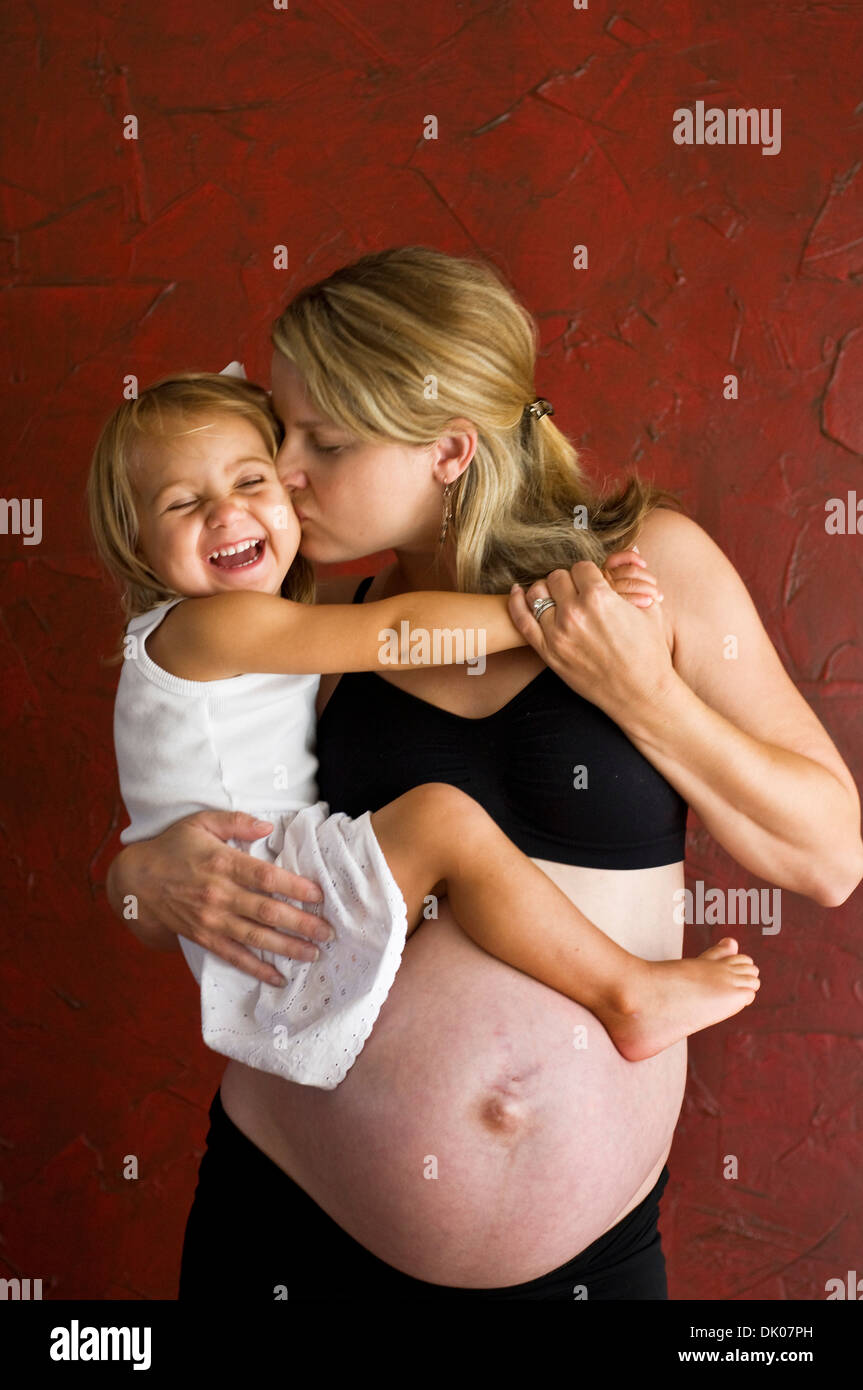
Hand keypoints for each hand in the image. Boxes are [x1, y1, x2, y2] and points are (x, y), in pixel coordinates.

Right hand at [107, 810, 333, 984]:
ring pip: (255, 937)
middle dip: (301, 923)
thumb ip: (236, 822)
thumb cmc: (174, 847)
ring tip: (314, 954)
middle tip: (328, 931)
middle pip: (266, 911)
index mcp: (222, 862)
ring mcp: (211, 919)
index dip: (294, 886)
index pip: (265, 876)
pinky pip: (234, 956)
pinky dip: (257, 969)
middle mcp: (219, 894)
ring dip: (287, 947)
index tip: (318, 895)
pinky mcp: (204, 937)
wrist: (137, 880)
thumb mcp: (201, 822)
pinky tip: (279, 977)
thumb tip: (268, 826)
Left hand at [507, 548, 675, 717]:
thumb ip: (631, 577)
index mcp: (599, 597)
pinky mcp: (547, 652)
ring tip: (556, 596)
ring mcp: (557, 633)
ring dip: (546, 590)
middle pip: (557, 577)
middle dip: (568, 581)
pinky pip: (521, 619)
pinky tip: (517, 591)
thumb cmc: (648, 651)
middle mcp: (574, 612)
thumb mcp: (648, 608)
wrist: (640, 692)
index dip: (588, 573)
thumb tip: (632, 549)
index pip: (581, 567)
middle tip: (576, 591)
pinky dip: (516, 602)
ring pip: (537, 592)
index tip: (592, 581)